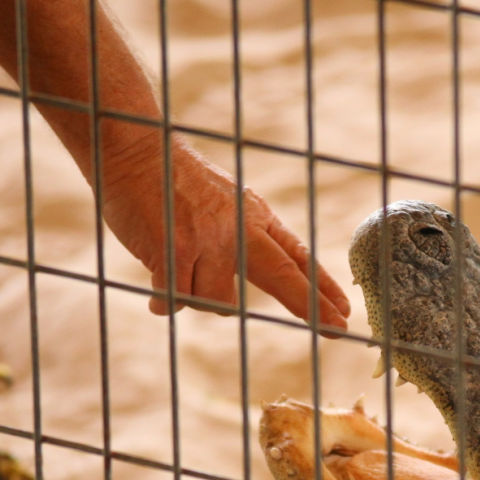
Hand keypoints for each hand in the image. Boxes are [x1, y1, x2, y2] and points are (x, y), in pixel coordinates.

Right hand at [101, 137, 350, 332]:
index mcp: (253, 216)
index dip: (322, 287)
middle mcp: (237, 228)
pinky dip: (161, 300)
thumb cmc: (173, 181)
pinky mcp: (174, 251)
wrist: (134, 149)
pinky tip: (154, 281)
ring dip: (193, 296)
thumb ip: (236, 242)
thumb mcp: (222, 203)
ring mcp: (207, 240)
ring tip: (175, 265)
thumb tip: (227, 299)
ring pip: (214, 301)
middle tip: (340, 331)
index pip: (296, 256)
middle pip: (284, 277)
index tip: (345, 312)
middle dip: (312, 306)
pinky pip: (174, 299)